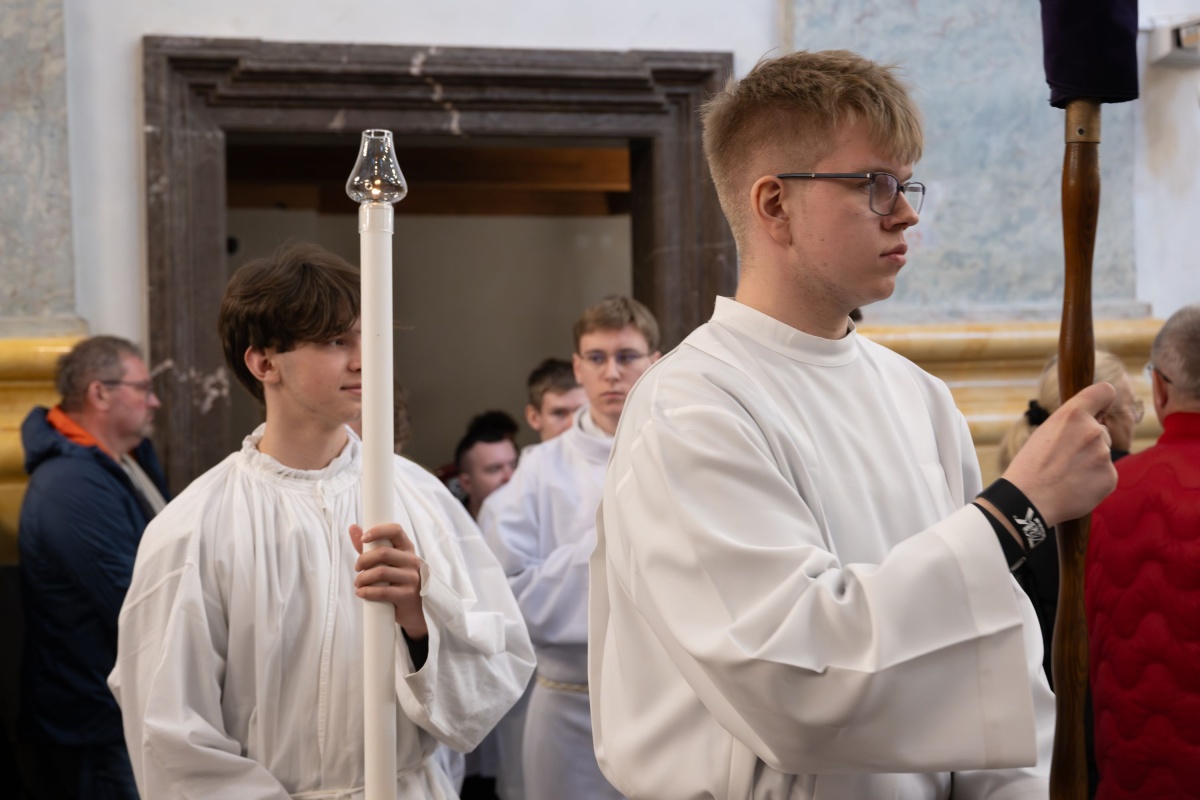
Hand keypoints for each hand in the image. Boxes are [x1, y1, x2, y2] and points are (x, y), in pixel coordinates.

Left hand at [350, 522, 427, 638]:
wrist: (411, 612)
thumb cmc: (395, 583)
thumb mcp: (385, 563)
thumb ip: (369, 547)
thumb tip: (353, 527)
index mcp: (408, 549)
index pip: (396, 530)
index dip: (378, 531)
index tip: (364, 538)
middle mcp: (413, 561)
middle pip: (383, 552)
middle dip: (363, 560)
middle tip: (356, 568)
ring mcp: (412, 578)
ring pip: (381, 572)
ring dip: (362, 578)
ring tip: (358, 583)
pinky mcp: (408, 595)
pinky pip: (382, 592)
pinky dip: (367, 592)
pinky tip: (361, 593)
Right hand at [1003, 382, 1118, 525]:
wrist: (1027, 500)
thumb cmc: (1031, 466)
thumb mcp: (1045, 432)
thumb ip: (1072, 423)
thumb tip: (1096, 422)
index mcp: (1073, 414)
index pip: (1105, 391)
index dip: (1103, 400)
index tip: (1099, 410)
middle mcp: (1093, 431)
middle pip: (1101, 430)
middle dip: (1088, 441)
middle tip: (1063, 458)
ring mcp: (1104, 455)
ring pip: (1102, 453)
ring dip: (1090, 462)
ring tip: (1065, 475)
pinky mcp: (1110, 477)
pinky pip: (1106, 474)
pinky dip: (1094, 481)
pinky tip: (1074, 486)